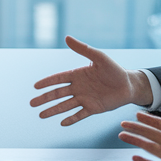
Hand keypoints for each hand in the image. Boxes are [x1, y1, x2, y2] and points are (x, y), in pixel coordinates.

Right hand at [30, 36, 152, 125]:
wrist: (129, 85)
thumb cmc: (114, 70)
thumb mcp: (99, 57)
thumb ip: (83, 49)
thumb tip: (67, 37)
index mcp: (78, 75)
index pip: (58, 79)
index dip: (47, 82)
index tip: (35, 86)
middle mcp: (79, 88)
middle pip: (58, 94)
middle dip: (45, 99)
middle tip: (32, 103)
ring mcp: (85, 99)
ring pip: (65, 106)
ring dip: (53, 110)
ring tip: (41, 115)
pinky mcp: (93, 108)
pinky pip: (79, 115)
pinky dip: (71, 119)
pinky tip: (61, 123)